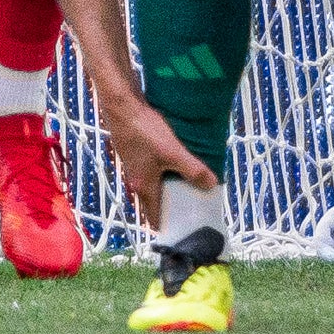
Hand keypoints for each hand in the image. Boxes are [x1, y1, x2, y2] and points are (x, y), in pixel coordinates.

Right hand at [101, 93, 217, 224]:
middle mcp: (135, 180)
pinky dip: (163, 170)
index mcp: (143, 187)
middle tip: (194, 203)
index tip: (186, 228)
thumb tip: (212, 185)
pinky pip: (151, 169)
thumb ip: (192, 170)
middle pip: (156, 201)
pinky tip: (175, 160)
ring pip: (154, 183)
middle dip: (174, 205)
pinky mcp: (134, 152)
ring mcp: (133, 165)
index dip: (170, 226)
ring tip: (188, 181)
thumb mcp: (172, 152)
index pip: (155, 217)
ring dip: (169, 186)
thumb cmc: (144, 131)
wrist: (121, 105)